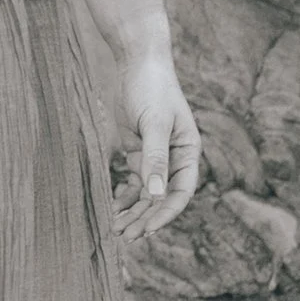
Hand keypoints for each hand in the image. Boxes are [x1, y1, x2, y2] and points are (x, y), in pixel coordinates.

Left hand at [111, 45, 199, 239]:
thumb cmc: (153, 88)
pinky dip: (123, 197)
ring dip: (132, 212)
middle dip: (145, 219)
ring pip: (145, 194)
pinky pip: (131, 182)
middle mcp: (174, 159)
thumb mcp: (155, 123)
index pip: (181, 192)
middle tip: (125, 237)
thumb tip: (157, 194)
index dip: (166, 214)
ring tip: (116, 230)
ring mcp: (154, 157)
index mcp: (188, 152)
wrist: (137, 63)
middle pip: (160, 198)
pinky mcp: (136, 152)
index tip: (148, 230)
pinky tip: (111, 210)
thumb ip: (155, 158)